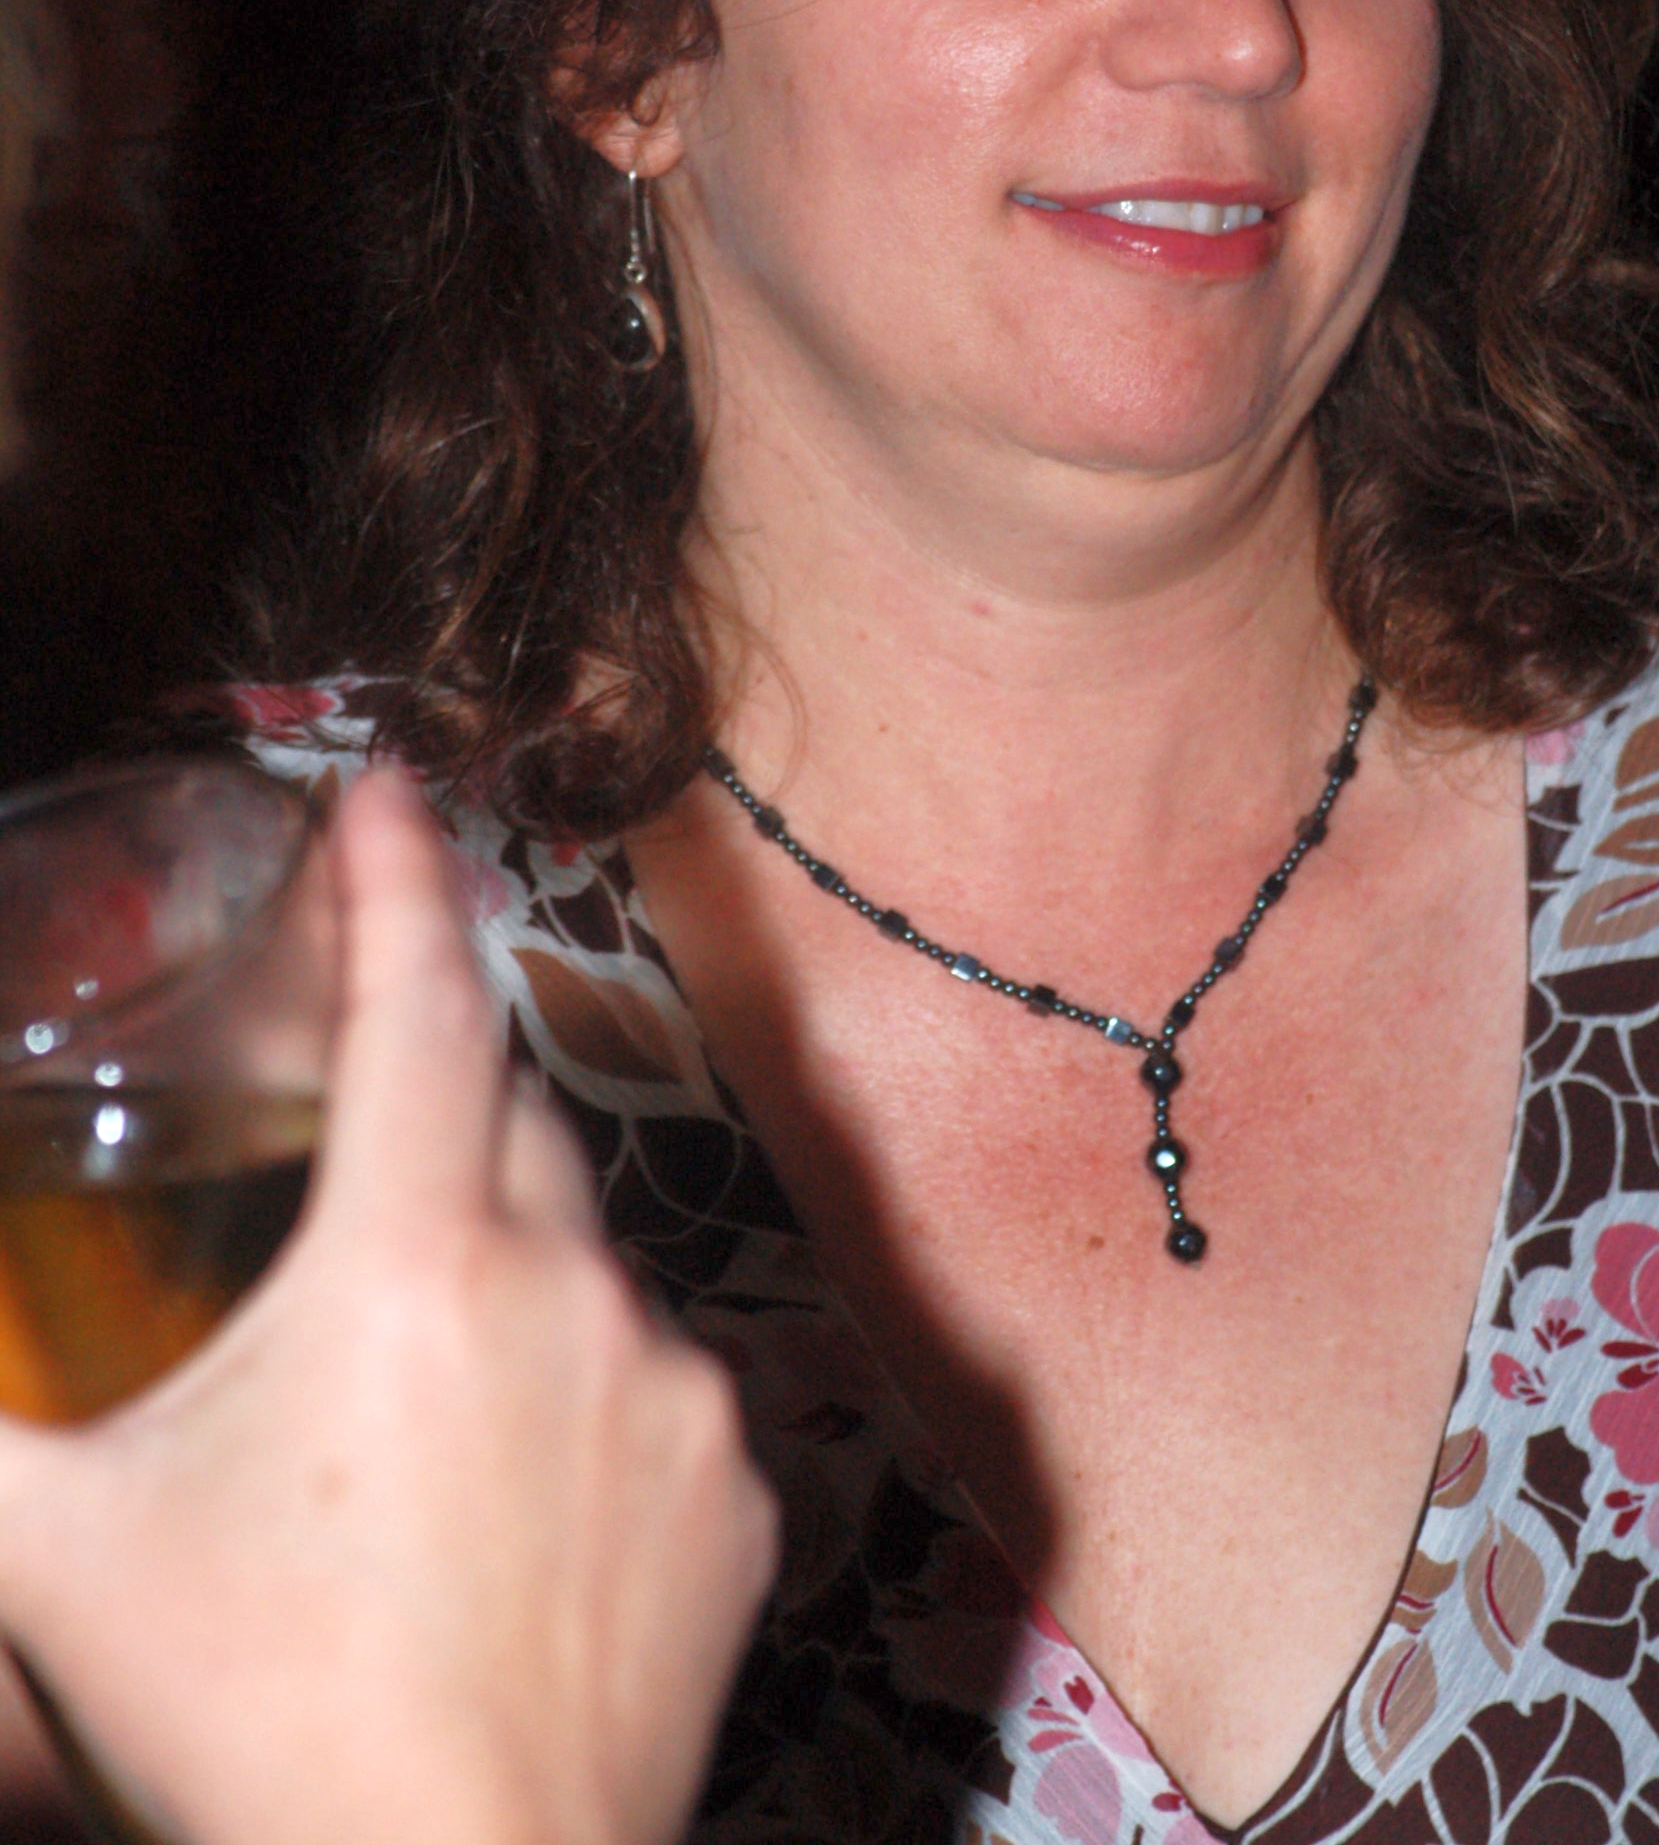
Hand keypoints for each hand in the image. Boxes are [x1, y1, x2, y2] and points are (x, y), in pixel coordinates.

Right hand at [0, 767, 776, 1844]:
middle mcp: (574, 1288)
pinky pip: (652, 1384)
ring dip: (499, 1257)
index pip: (413, 1001)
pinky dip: (577, 1388)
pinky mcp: (741, 1495)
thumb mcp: (59, 1553)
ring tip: (403, 1368)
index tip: (387, 781)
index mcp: (414, 1261)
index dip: (394, 873)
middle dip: (433, 1068)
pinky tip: (502, 1486)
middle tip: (361, 1078)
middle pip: (501, 1112)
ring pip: (580, 1254)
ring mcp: (679, 1391)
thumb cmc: (257, 1728)